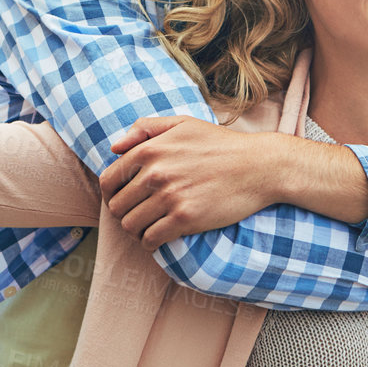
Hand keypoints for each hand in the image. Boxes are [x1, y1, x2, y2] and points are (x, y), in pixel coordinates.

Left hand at [101, 116, 282, 250]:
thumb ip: (146, 128)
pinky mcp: (185, 219)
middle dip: (124, 214)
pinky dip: (150, 242)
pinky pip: (151, 239)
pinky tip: (158, 238)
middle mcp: (155, 173)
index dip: (111, 195)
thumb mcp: (183, 124)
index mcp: (150, 149)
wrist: (258, 166)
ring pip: (131, 226)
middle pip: (117, 207)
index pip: (109, 181)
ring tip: (148, 228)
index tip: (123, 200)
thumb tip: (114, 148)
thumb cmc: (220, 144)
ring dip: (136, 230)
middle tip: (138, 216)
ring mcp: (170, 197)